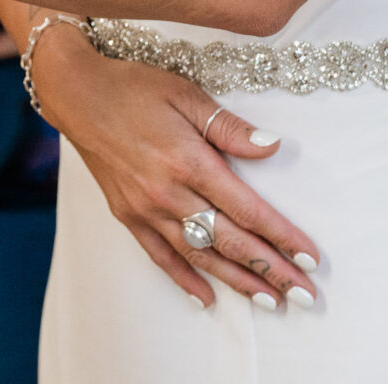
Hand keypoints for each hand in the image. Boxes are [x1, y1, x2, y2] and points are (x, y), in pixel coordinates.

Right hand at [32, 26, 319, 309]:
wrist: (76, 93)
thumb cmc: (132, 87)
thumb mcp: (185, 94)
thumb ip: (228, 127)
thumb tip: (272, 147)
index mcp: (189, 161)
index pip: (247, 209)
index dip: (282, 237)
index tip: (311, 258)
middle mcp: (168, 192)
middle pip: (229, 241)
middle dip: (271, 270)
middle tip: (304, 295)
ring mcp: (144, 208)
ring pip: (199, 255)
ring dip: (238, 281)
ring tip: (271, 302)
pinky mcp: (126, 214)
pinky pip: (159, 255)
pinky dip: (184, 279)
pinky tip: (207, 298)